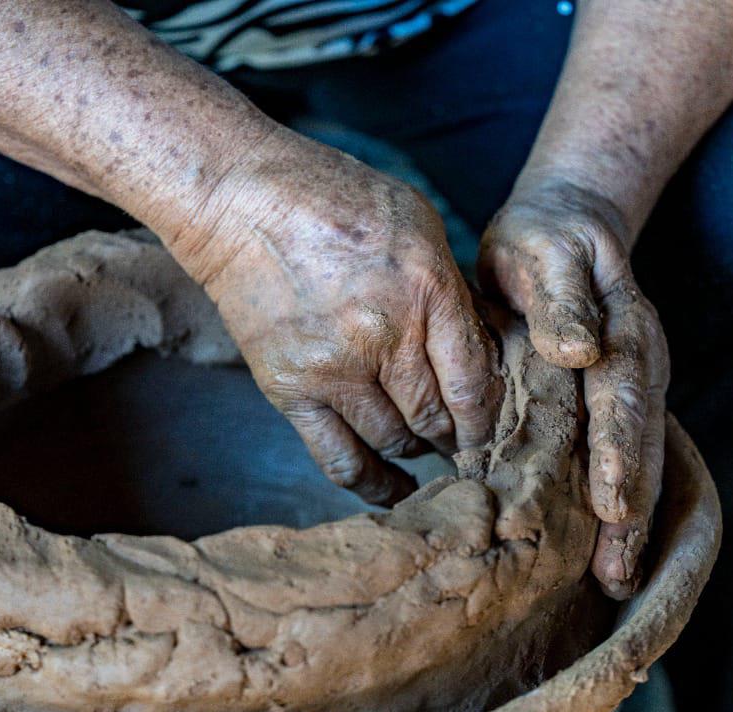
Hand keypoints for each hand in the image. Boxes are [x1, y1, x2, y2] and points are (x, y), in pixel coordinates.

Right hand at [184, 130, 502, 506]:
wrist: (239, 202)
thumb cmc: (332, 199)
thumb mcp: (416, 222)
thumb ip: (449, 289)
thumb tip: (479, 350)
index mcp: (426, 289)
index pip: (472, 378)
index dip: (487, 414)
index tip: (493, 428)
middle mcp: (385, 336)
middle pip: (436, 415)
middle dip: (458, 438)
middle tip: (468, 446)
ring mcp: (335, 369)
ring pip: (395, 440)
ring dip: (418, 451)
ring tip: (430, 452)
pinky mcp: (291, 391)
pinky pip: (340, 458)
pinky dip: (373, 484)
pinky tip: (396, 491)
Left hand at [479, 179, 668, 598]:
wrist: (564, 227)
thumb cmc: (542, 242)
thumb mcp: (543, 250)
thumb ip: (561, 298)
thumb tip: (580, 350)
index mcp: (625, 334)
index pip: (624, 401)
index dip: (619, 454)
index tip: (611, 504)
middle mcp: (639, 371)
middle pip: (641, 446)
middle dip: (632, 512)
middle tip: (617, 571)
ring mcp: (632, 393)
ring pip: (638, 462)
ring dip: (630, 522)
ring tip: (616, 579)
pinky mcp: (612, 409)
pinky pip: (619, 461)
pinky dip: (615, 508)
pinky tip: (602, 554)